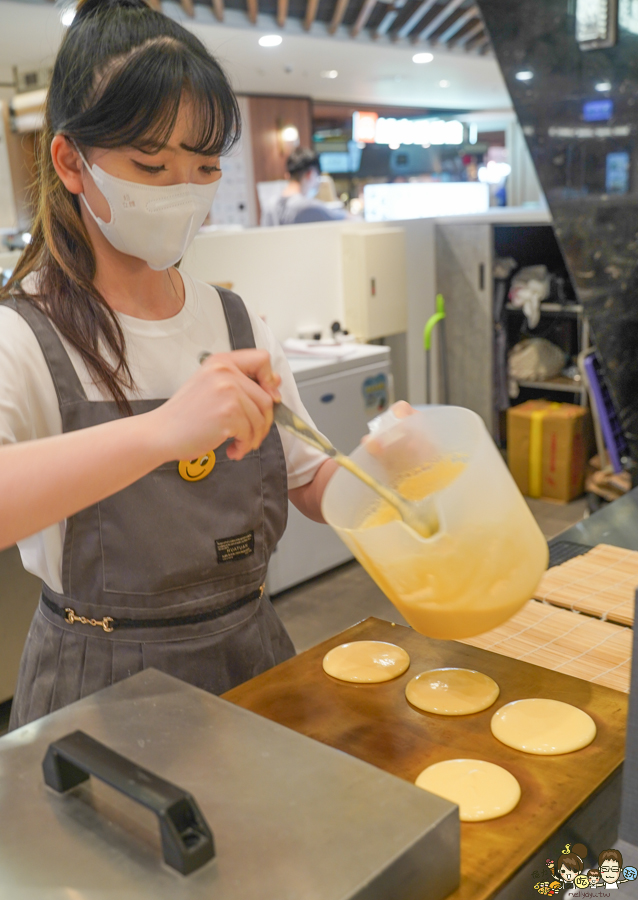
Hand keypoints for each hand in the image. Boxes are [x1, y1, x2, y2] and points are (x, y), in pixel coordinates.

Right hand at [150, 349, 280, 461]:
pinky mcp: (228, 413)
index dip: (270, 380)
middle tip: (251, 435)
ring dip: (254, 437)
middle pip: (267, 397)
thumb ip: (241, 383)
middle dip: (264, 422)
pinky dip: (245, 446)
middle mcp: (225, 371)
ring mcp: (227, 391)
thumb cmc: (184, 415)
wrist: (161, 433)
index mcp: (221, 361)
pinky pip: (250, 433)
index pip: (262, 359)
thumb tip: (276, 383)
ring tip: (239, 444)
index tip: (267, 397)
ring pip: (262, 417)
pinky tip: (232, 449)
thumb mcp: (211, 388)